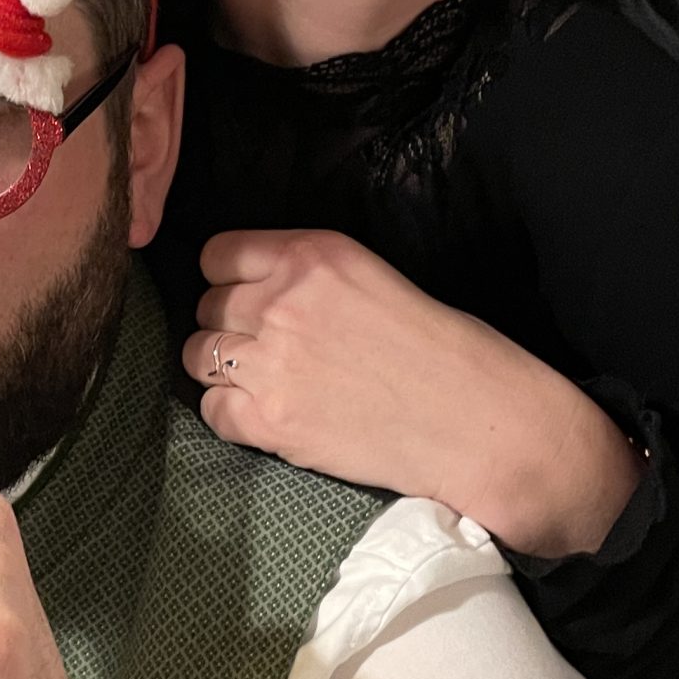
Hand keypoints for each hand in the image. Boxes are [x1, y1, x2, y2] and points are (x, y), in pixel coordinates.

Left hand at [181, 230, 639, 556]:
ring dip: (222, 369)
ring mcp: (271, 361)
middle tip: (266, 350)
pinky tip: (269, 418)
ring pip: (198, 356)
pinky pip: (211, 411)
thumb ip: (312, 280)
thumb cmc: (448, 353)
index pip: (218, 254)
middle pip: (207, 307)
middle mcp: (283, 300)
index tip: (245, 297)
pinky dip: (231, 416)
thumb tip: (261, 293)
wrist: (480, 424)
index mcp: (314, 255)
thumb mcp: (377, 280)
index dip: (228, 279)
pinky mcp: (270, 421)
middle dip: (229, 326)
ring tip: (263, 384)